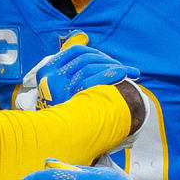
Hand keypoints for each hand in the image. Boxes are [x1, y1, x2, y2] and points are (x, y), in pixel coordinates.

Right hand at [14, 42, 138, 110]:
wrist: (49, 141)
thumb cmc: (58, 115)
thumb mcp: (57, 89)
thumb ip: (68, 67)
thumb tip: (82, 38)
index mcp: (48, 70)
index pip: (75, 51)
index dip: (95, 53)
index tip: (111, 61)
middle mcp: (52, 76)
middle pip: (86, 58)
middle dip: (109, 61)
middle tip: (127, 69)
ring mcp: (60, 86)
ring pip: (92, 67)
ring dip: (115, 67)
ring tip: (132, 72)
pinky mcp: (71, 96)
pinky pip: (94, 79)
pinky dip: (111, 74)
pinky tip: (124, 75)